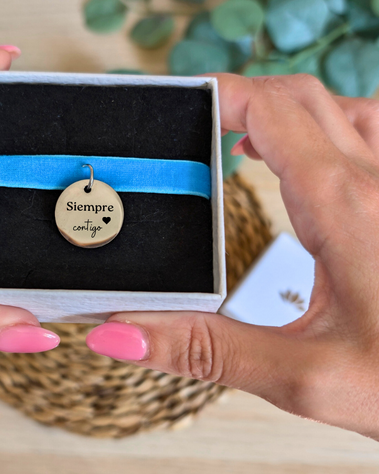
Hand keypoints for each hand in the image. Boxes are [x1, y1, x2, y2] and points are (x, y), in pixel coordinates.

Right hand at [86, 74, 378, 439]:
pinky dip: (326, 130)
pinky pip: (370, 138)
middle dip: (241, 98)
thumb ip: (207, 351)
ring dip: (285, 111)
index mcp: (343, 208)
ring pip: (341, 110)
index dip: (218, 94)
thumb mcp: (303, 378)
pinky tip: (309, 165)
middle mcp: (376, 184)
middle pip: (302, 99)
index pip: (272, 110)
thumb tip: (121, 332)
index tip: (176, 101)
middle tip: (194, 122)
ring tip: (239, 137)